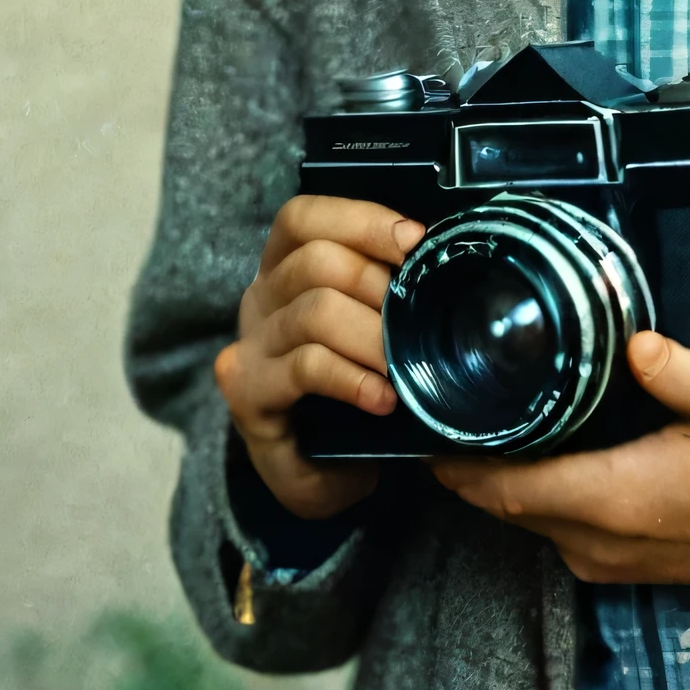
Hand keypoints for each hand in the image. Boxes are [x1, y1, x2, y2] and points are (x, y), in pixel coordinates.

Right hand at [214, 197, 422, 520]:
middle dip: (378, 286)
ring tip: (405, 366)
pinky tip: (383, 399)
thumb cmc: (351, 386)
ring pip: (314, 312)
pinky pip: (306, 367)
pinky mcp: (247, 392)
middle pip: (314, 261)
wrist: (316, 472)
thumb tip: (441, 255)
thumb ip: (385, 287)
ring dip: (373, 338)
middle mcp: (259, 298)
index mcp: (284, 269)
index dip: (360, 220)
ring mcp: (249, 345)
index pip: (303, 217)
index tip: (415, 241)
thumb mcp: (368, 325)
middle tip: (417, 322)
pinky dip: (354, 378)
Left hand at [432, 331, 689, 596]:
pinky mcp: (634, 564)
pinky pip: (562, 530)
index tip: (422, 415)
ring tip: (487, 412)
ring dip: (502, 479)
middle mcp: (604, 543)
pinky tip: (548, 446)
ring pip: (531, 521)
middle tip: (446, 396)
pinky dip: (538, 494)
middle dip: (468, 462)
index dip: (454, 459)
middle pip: (505, 506)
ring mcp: (617, 562)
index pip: (505, 488)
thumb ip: (679, 370)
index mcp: (618, 500)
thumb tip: (629, 341)